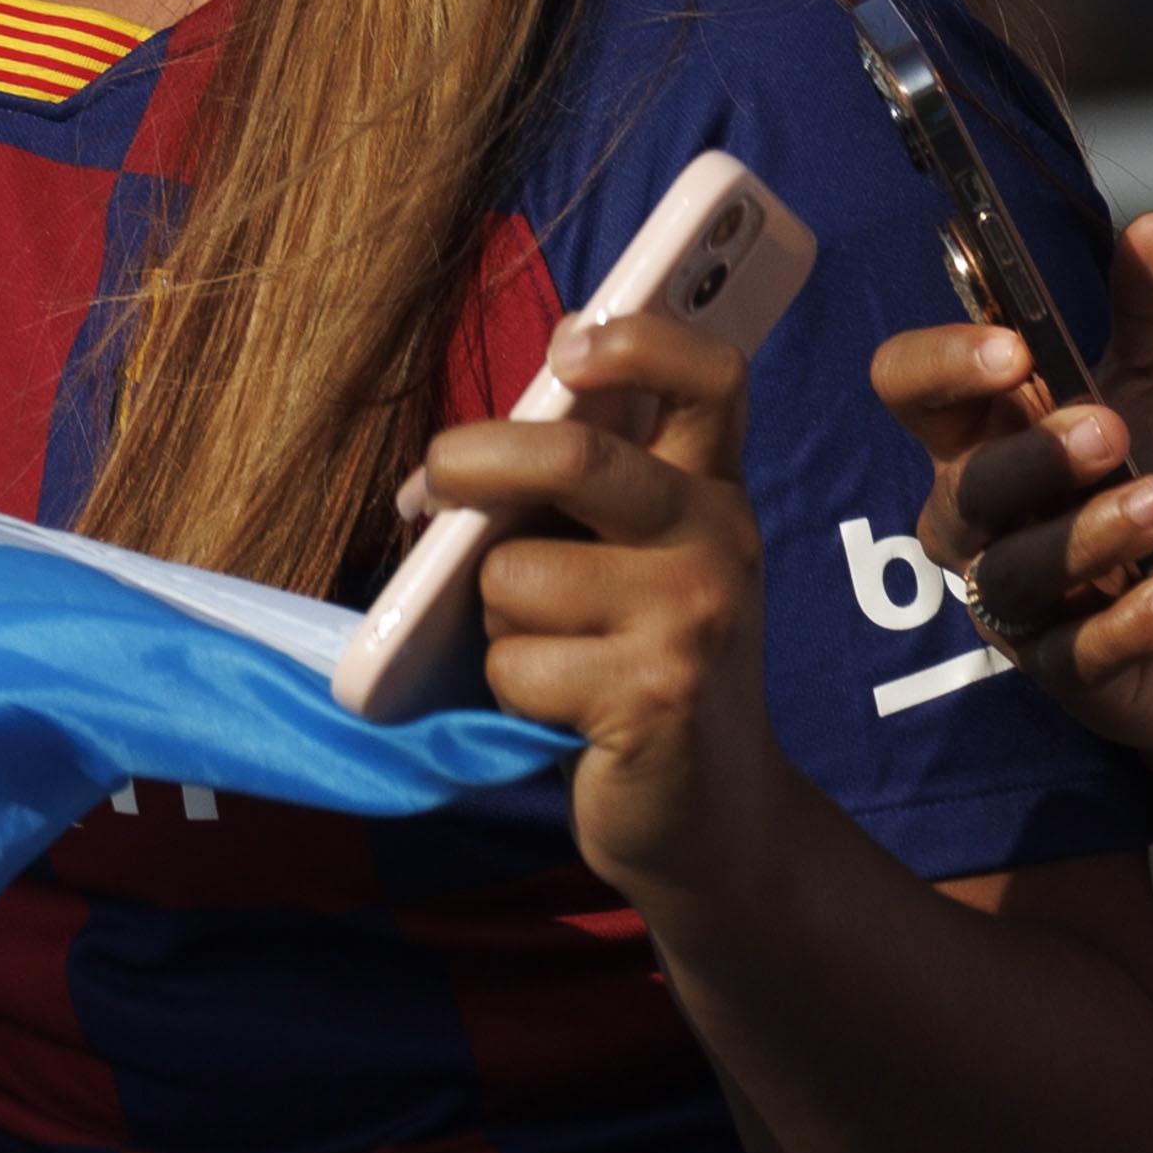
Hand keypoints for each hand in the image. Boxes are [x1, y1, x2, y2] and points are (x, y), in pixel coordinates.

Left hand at [438, 312, 770, 900]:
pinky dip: (506, 689)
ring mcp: (694, 618)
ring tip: (547, 653)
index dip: (639, 339)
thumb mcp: (626, 566)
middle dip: (472, 461)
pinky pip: (514, 662)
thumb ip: (563, 502)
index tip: (566, 348)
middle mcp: (718, 541)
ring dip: (495, 618)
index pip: (710, 377)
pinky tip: (558, 712)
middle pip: (574, 455)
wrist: (709, 812)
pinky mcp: (654, 695)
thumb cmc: (635, 667)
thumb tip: (440, 473)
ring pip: (515, 574)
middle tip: (433, 484)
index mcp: (710, 491)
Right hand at [875, 213, 1152, 812]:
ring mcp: (1008, 593)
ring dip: (1091, 535)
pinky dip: (1131, 623)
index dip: (941, 365)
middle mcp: (973, 511)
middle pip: (965, 483)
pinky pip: (1078, 649)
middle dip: (1035, 456)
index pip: (908, 387)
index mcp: (979, 429)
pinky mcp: (1058, 664)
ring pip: (1015, 570)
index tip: (1009, 346)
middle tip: (1110, 429)